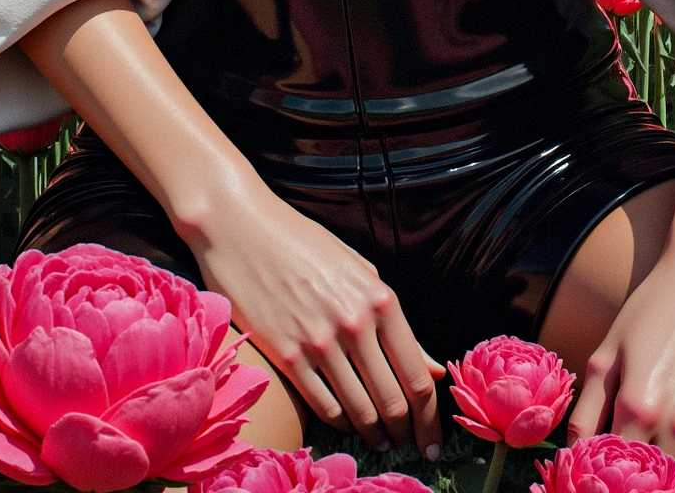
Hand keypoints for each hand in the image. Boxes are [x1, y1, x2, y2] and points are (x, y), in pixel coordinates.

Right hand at [186, 182, 444, 455]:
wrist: (240, 227)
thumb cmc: (303, 244)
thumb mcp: (358, 271)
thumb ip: (394, 322)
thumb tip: (432, 368)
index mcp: (380, 298)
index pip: (417, 375)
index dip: (430, 418)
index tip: (434, 441)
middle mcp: (354, 323)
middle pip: (393, 400)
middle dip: (407, 433)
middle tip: (413, 448)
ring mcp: (318, 342)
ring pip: (359, 410)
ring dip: (374, 434)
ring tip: (381, 442)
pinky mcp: (284, 356)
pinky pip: (323, 405)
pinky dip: (340, 423)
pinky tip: (347, 425)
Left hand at [567, 232, 674, 492]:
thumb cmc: (654, 309)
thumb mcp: (608, 351)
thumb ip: (586, 411)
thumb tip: (570, 457)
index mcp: (638, 408)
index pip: (609, 478)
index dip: (595, 484)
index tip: (589, 479)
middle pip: (647, 492)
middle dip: (627, 490)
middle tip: (615, 481)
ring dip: (661, 491)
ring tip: (643, 483)